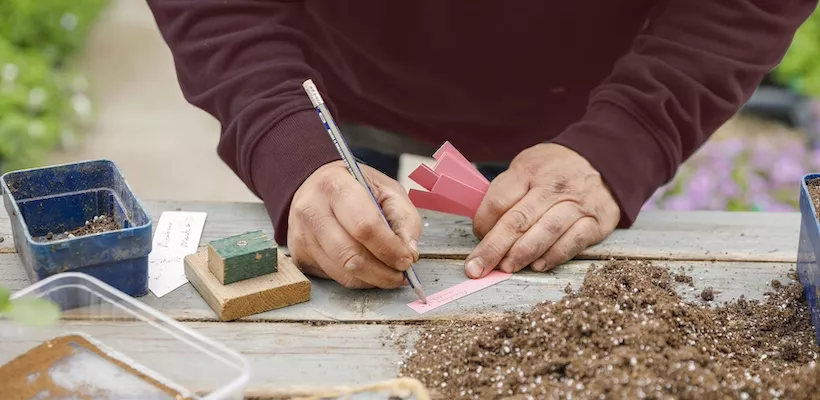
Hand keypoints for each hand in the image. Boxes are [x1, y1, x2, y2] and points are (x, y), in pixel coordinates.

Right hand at [287, 160, 420, 288]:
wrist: (314, 185)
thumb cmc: (355, 187)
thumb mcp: (387, 190)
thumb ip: (404, 219)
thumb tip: (409, 253)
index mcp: (335, 186)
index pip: (364, 226)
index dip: (389, 248)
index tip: (407, 260)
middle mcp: (312, 210)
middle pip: (351, 255)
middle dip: (383, 272)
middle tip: (402, 274)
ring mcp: (302, 235)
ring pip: (343, 272)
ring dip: (373, 279)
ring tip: (390, 274)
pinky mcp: (299, 254)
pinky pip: (334, 277)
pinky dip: (358, 279)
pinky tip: (370, 270)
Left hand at [465, 143, 619, 277]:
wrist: (603, 161)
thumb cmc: (555, 169)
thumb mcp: (527, 165)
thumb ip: (506, 192)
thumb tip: (483, 227)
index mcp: (529, 170)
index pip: (499, 200)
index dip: (483, 222)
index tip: (477, 236)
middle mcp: (553, 186)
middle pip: (518, 220)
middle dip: (494, 248)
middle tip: (476, 268)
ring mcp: (577, 204)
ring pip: (545, 232)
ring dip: (522, 254)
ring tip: (505, 268)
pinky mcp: (596, 222)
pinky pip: (572, 242)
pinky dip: (553, 256)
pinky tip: (537, 266)